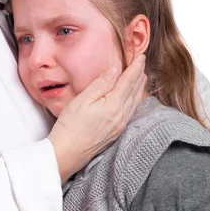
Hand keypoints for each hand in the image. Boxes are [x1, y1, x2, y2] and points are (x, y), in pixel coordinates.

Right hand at [49, 55, 146, 181]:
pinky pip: (131, 111)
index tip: (141, 56)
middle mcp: (121, 116)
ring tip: (141, 78)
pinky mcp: (116, 132)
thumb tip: (114, 70)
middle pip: (135, 91)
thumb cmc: (70, 126)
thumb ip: (101, 84)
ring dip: (139, 88)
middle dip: (139, 75)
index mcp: (114, 105)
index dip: (135, 67)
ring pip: (134, 102)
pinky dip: (134, 100)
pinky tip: (132, 98)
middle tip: (142, 63)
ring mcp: (120, 125)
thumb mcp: (82, 100)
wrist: (67, 153)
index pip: (129, 81)